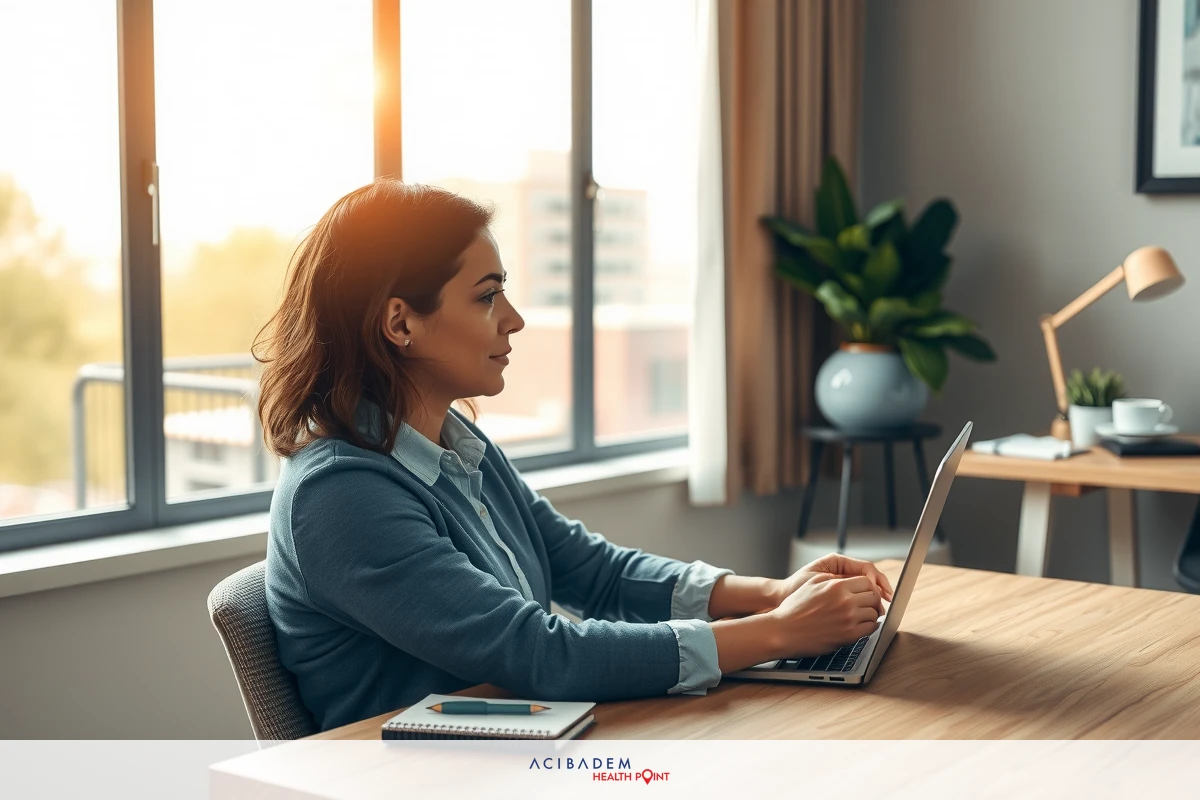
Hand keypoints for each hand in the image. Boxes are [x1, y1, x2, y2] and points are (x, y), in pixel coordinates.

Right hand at [768, 574, 883, 657]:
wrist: (784, 631)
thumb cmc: (795, 608)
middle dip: (872, 600)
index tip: (866, 592)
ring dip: (870, 614)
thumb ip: (833, 579)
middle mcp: (845, 601)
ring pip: (874, 613)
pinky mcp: (848, 636)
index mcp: (836, 586)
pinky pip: (870, 629)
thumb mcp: (812, 583)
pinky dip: (869, 627)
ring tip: (863, 615)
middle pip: (873, 597)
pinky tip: (862, 625)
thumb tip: (851, 580)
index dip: (868, 587)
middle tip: (867, 604)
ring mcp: (848, 619)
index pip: (867, 582)